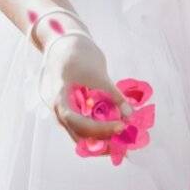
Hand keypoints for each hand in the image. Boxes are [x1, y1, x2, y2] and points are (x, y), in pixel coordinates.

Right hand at [38, 33, 132, 148]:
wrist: (65, 42)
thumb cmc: (78, 54)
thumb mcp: (98, 73)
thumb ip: (113, 94)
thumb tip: (129, 115)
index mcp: (60, 100)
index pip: (78, 122)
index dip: (99, 128)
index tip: (121, 126)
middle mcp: (59, 111)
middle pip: (79, 135)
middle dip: (102, 143)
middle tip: (124, 147)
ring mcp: (65, 111)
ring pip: (82, 133)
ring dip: (102, 138)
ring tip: (122, 140)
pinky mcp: (73, 109)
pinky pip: (85, 125)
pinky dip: (99, 128)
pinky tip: (115, 127)